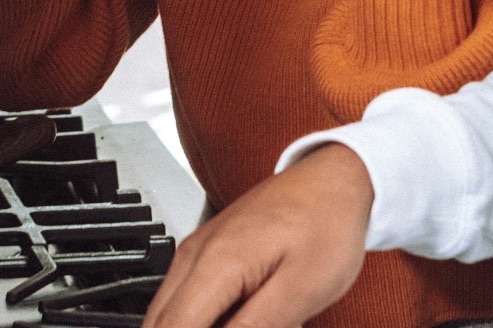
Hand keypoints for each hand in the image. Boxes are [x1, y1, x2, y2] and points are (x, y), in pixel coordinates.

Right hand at [144, 144, 372, 327]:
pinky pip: (183, 299)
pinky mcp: (205, 253)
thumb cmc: (326, 225)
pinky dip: (200, 318)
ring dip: (194, 326)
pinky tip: (237, 317)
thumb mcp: (302, 290)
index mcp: (217, 264)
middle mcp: (195, 255)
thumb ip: (256, 327)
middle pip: (160, 322)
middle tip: (245, 325)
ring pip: (166, 313)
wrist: (332, 180)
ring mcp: (196, 251)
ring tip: (249, 319)